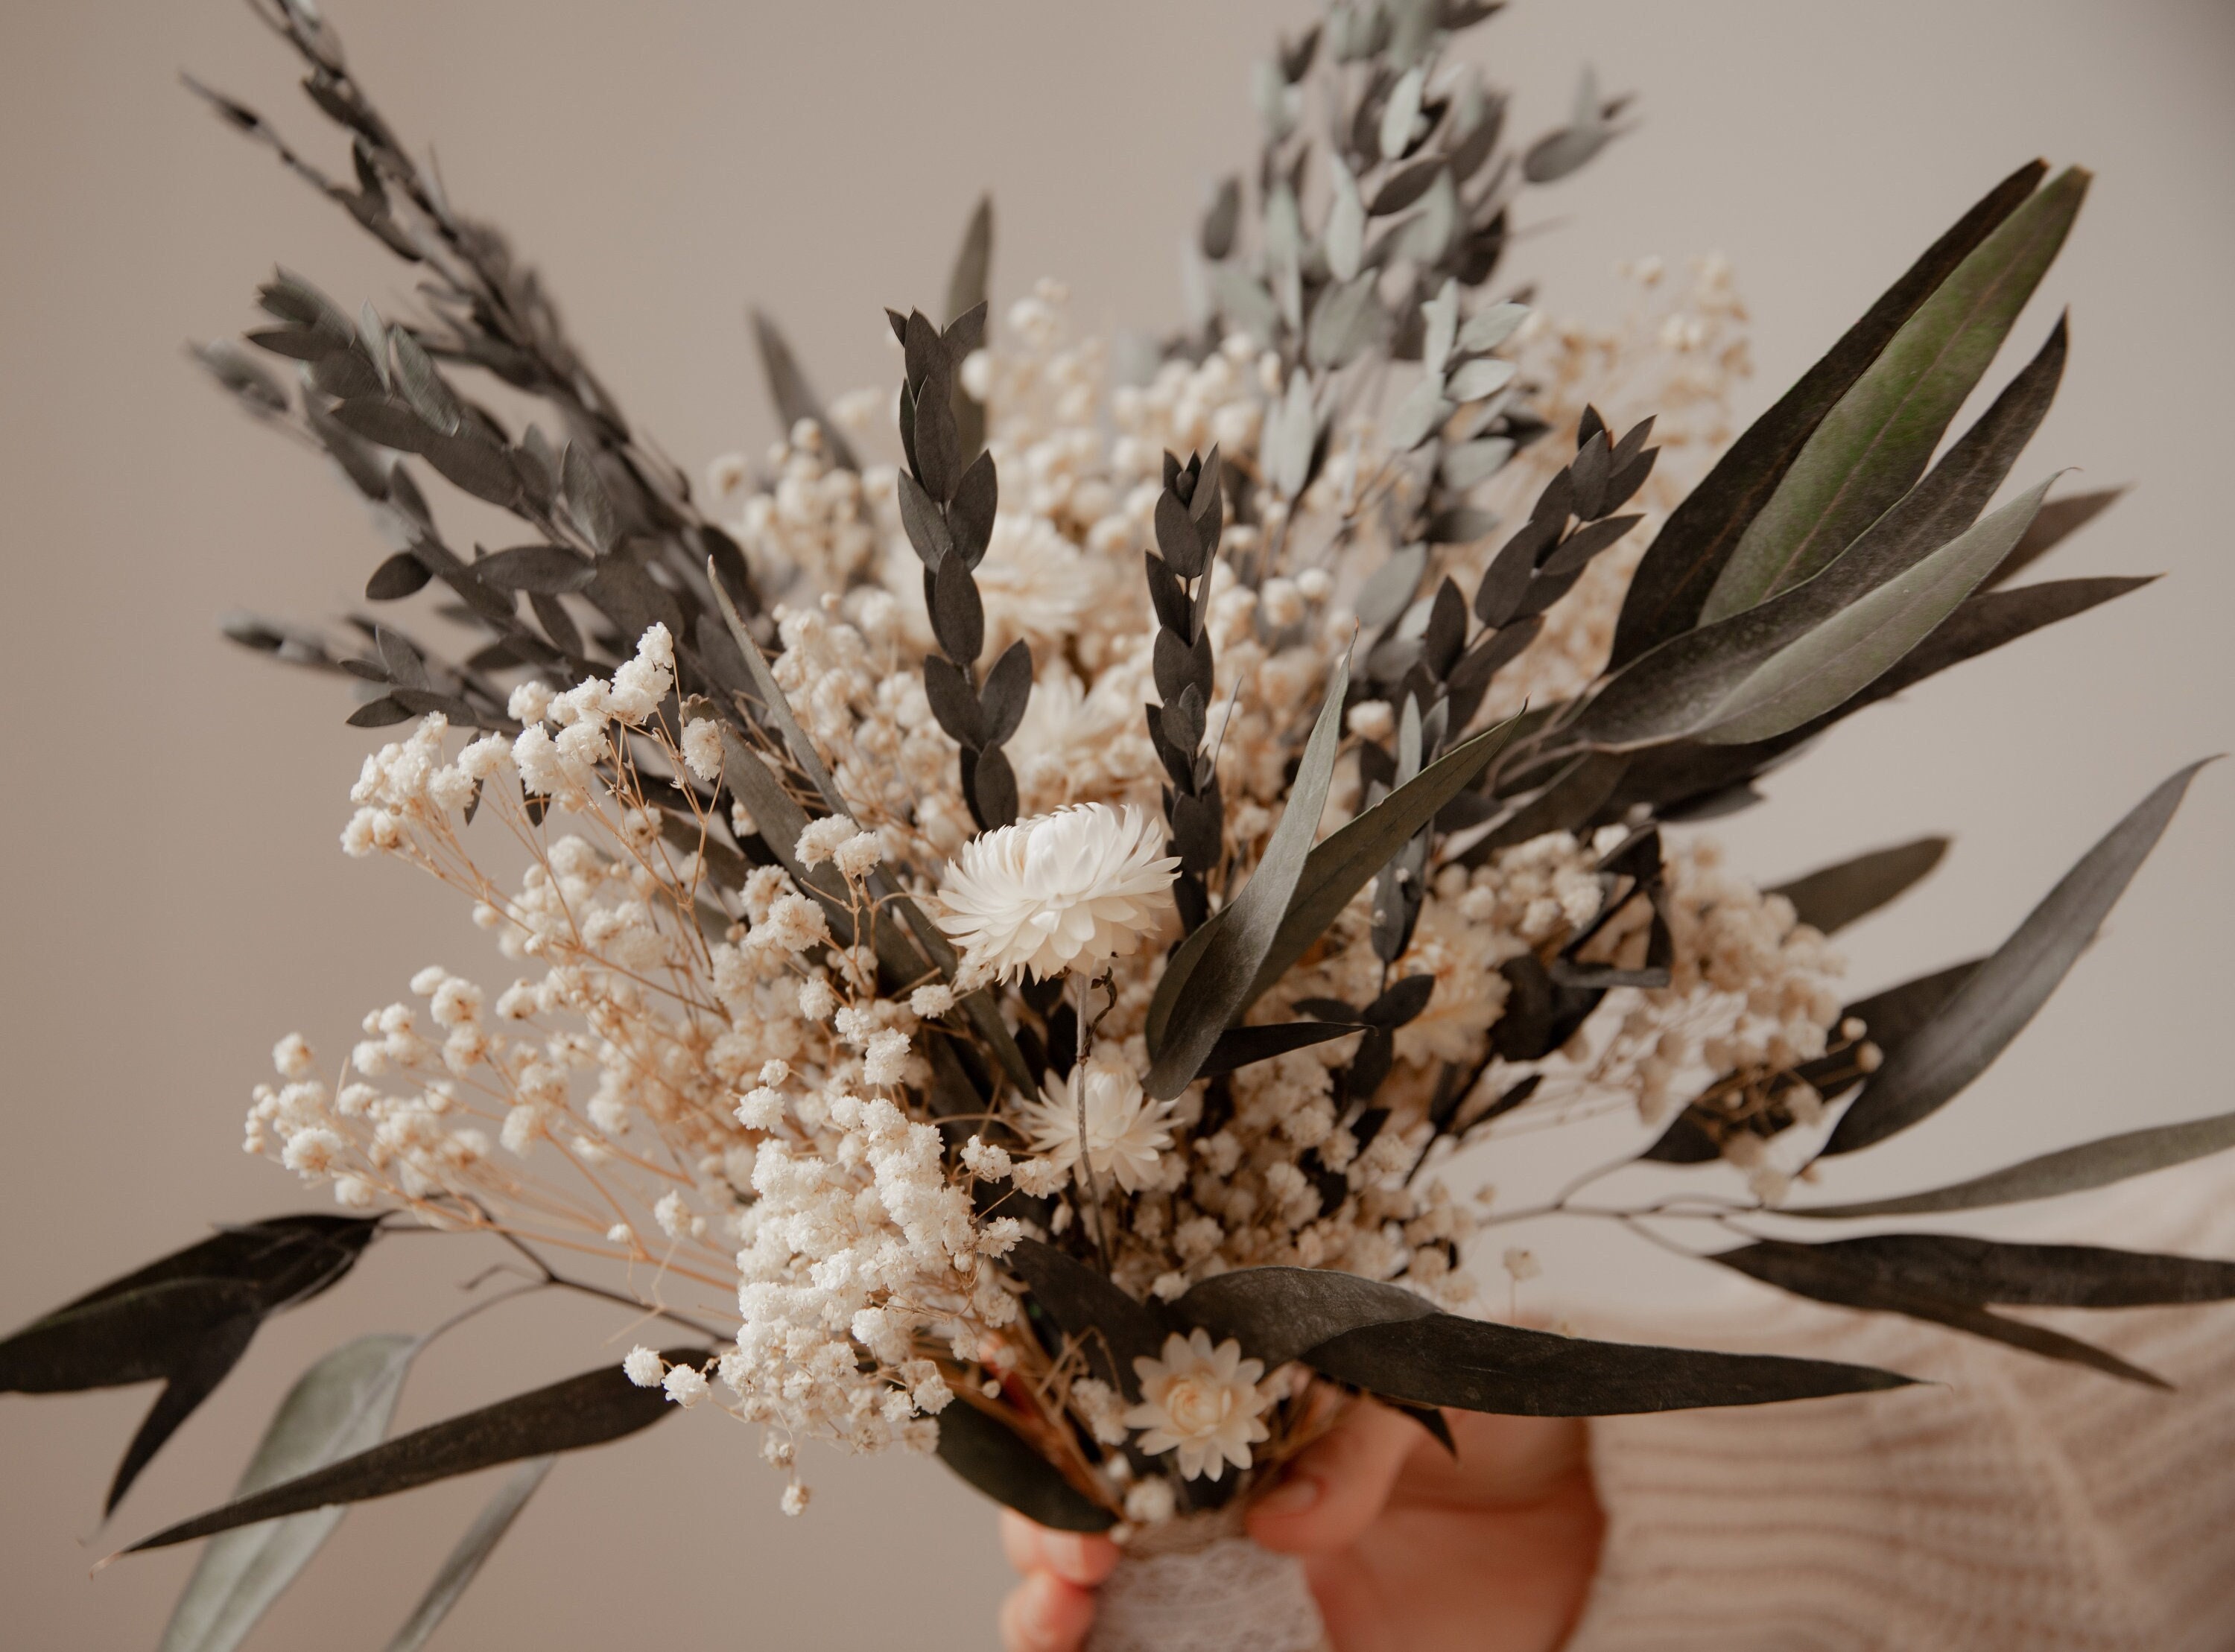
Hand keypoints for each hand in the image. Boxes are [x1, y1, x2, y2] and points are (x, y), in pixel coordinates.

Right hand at [998, 1401, 1602, 1651]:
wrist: (1609, 1494)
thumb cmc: (1508, 1401)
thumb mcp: (1430, 1380)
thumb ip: (1355, 1439)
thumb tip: (1279, 1522)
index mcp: (1240, 1407)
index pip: (1111, 1420)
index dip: (1058, 1447)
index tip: (1061, 1487)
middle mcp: (1228, 1499)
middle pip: (1090, 1521)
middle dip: (1043, 1541)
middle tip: (1063, 1568)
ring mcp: (1259, 1587)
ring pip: (1118, 1609)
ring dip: (1053, 1618)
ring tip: (1054, 1624)